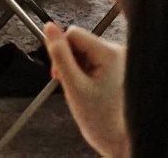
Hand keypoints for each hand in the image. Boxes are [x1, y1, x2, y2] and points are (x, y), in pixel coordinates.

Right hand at [42, 22, 129, 157]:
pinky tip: (88, 88)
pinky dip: (85, 73)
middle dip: (70, 62)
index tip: (61, 73)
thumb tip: (49, 28)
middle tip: (72, 85)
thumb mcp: (73, 86)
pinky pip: (92, 60)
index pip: (73, 33)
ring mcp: (118, 59)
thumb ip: (60, 55)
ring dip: (76, 68)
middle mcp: (117, 51)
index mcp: (110, 53)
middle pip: (79, 41)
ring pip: (83, 51)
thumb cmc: (101, 120)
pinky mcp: (116, 66)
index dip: (62, 52)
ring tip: (81, 90)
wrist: (118, 140)